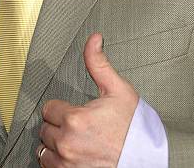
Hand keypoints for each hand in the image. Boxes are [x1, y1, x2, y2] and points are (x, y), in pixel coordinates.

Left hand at [36, 33, 138, 167]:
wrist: (148, 159)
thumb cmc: (134, 127)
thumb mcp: (118, 90)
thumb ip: (99, 63)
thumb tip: (93, 39)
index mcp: (75, 119)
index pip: (48, 108)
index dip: (62, 108)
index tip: (75, 111)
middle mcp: (67, 143)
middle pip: (45, 129)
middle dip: (59, 125)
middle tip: (79, 126)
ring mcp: (68, 164)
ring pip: (45, 150)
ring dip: (56, 145)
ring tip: (75, 141)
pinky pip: (50, 167)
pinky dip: (58, 162)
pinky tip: (74, 155)